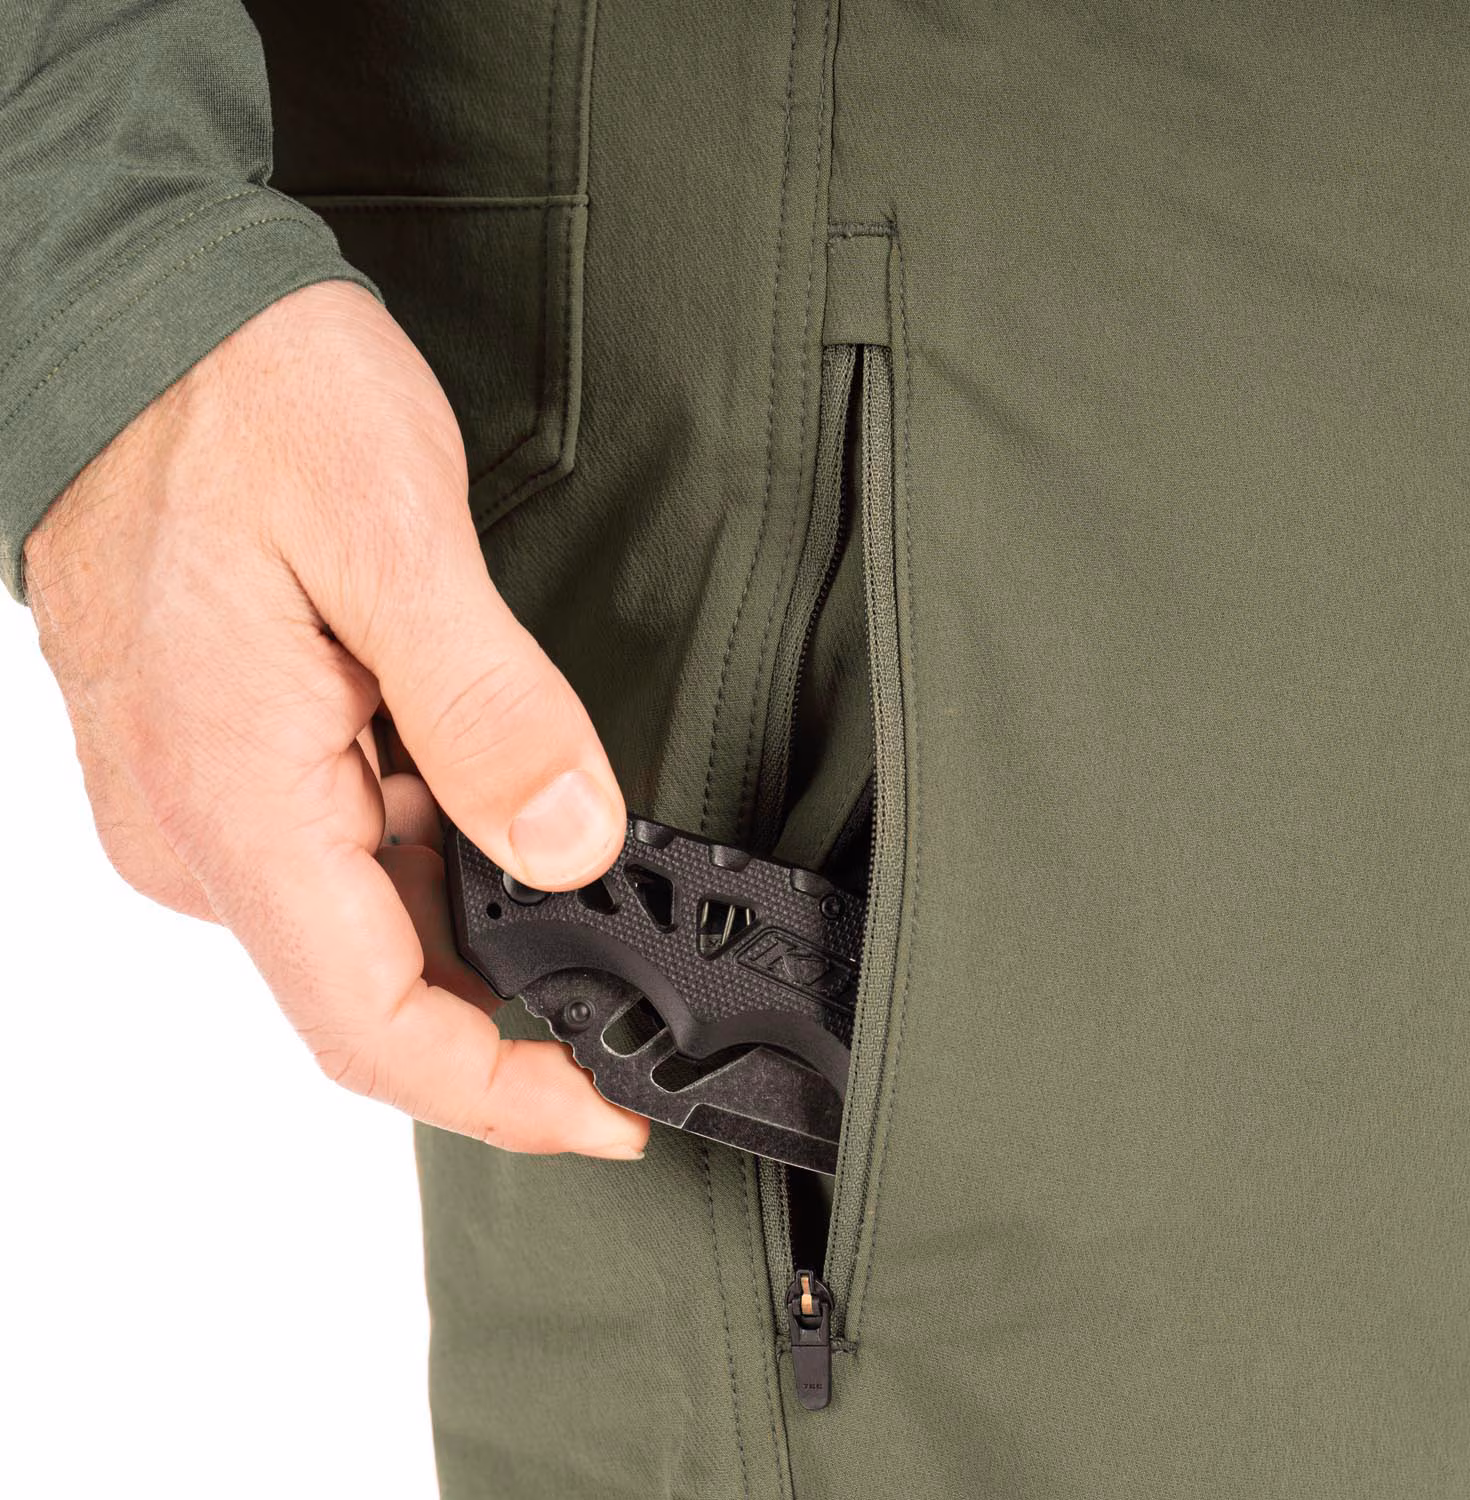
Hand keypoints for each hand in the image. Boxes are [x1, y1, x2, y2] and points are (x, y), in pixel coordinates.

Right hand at [23, 280, 648, 1159]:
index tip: (613, 1113)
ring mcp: (202, 802)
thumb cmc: (247, 395)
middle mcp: (200, 832)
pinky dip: (436, 855)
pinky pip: (340, 854)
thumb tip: (568, 843)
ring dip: (480, 921)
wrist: (143, 315)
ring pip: (364, 922)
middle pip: (375, 988)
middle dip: (513, 1008)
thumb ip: (484, 705)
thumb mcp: (393, 533)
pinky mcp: (221, 763)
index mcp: (234, 799)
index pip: (370, 1026)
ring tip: (592, 873)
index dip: (500, 1093)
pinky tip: (502, 801)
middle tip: (644, 978)